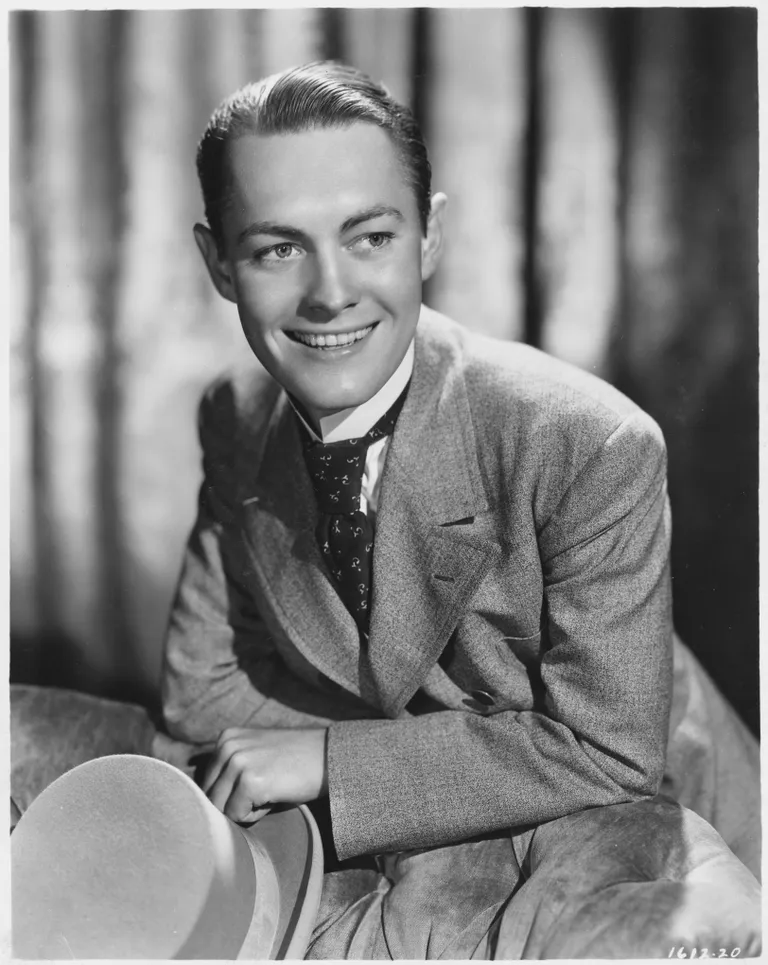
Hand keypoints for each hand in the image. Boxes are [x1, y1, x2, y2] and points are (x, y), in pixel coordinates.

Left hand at [201, 727, 328, 823]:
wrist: (329, 757)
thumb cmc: (294, 763)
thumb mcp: (255, 755)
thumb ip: (229, 771)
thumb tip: (201, 805)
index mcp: (226, 738)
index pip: (206, 783)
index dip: (230, 794)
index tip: (256, 785)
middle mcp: (228, 746)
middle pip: (210, 797)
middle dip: (234, 804)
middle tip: (265, 791)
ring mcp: (238, 763)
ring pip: (221, 809)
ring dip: (244, 810)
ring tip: (270, 792)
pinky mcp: (250, 782)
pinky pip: (238, 816)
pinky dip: (256, 815)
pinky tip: (275, 795)